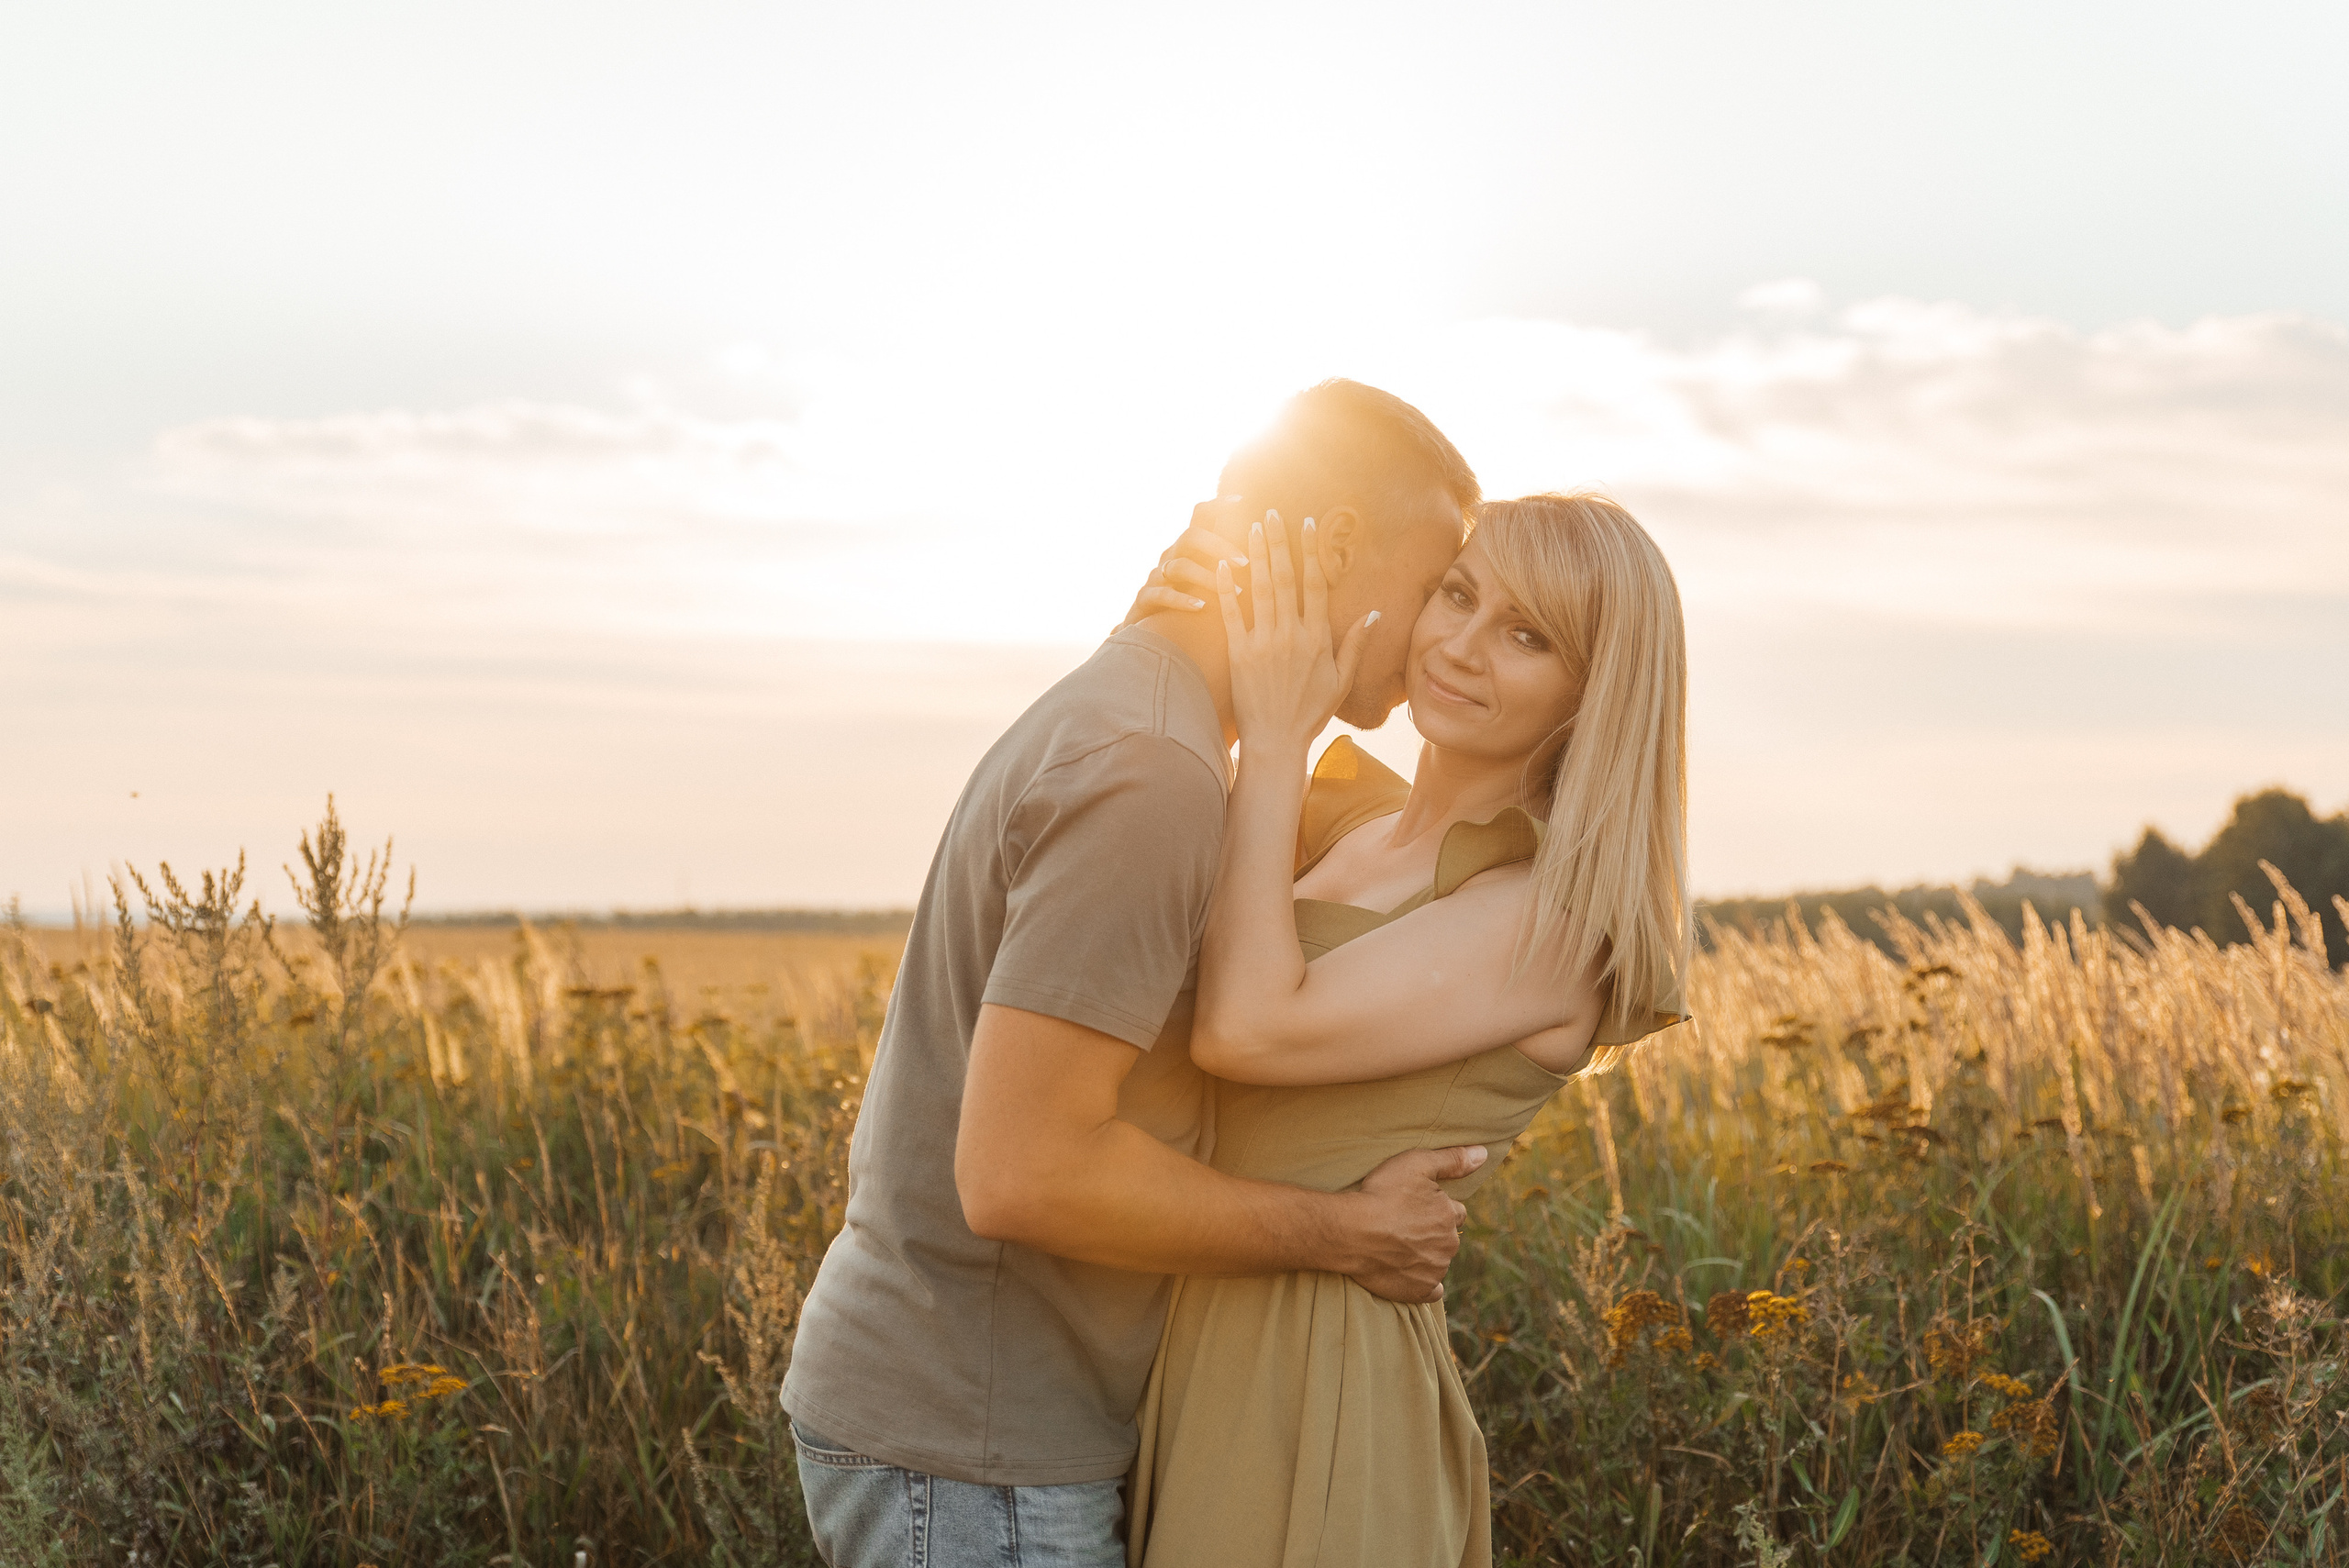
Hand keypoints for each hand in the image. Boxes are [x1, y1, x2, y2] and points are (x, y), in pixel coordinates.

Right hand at [1114, 497, 1252, 631]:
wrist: (1147, 635)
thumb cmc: (1188, 604)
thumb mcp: (1206, 578)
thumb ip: (1227, 563)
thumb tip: (1264, 550)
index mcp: (1187, 548)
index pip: (1199, 516)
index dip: (1218, 505)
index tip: (1242, 501)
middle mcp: (1171, 556)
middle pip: (1190, 537)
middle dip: (1219, 546)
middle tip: (1245, 562)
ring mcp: (1156, 577)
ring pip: (1179, 567)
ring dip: (1208, 578)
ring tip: (1237, 592)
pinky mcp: (1144, 599)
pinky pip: (1162, 595)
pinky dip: (1182, 600)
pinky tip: (1201, 606)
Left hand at [1215, 510, 1374, 757]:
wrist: (1276, 741)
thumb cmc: (1310, 713)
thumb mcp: (1341, 681)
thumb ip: (1355, 645)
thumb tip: (1375, 614)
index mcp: (1316, 638)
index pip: (1314, 585)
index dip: (1310, 552)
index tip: (1307, 524)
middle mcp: (1290, 635)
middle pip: (1284, 578)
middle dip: (1278, 543)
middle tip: (1271, 513)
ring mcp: (1262, 643)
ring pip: (1259, 589)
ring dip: (1255, 555)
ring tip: (1251, 527)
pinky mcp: (1238, 654)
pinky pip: (1231, 615)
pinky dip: (1227, 589)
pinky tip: (1223, 565)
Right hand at [1339, 1145, 1484, 1302]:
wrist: (1353, 1232)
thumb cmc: (1382, 1194)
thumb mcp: (1417, 1163)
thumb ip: (1453, 1159)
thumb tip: (1483, 1153)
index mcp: (1450, 1215)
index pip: (1456, 1212)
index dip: (1438, 1207)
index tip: (1419, 1207)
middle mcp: (1448, 1244)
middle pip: (1447, 1238)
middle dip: (1433, 1233)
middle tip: (1405, 1226)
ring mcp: (1434, 1270)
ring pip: (1438, 1262)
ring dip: (1427, 1256)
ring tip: (1399, 1248)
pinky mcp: (1418, 1291)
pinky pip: (1431, 1292)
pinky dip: (1424, 1285)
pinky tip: (1411, 1276)